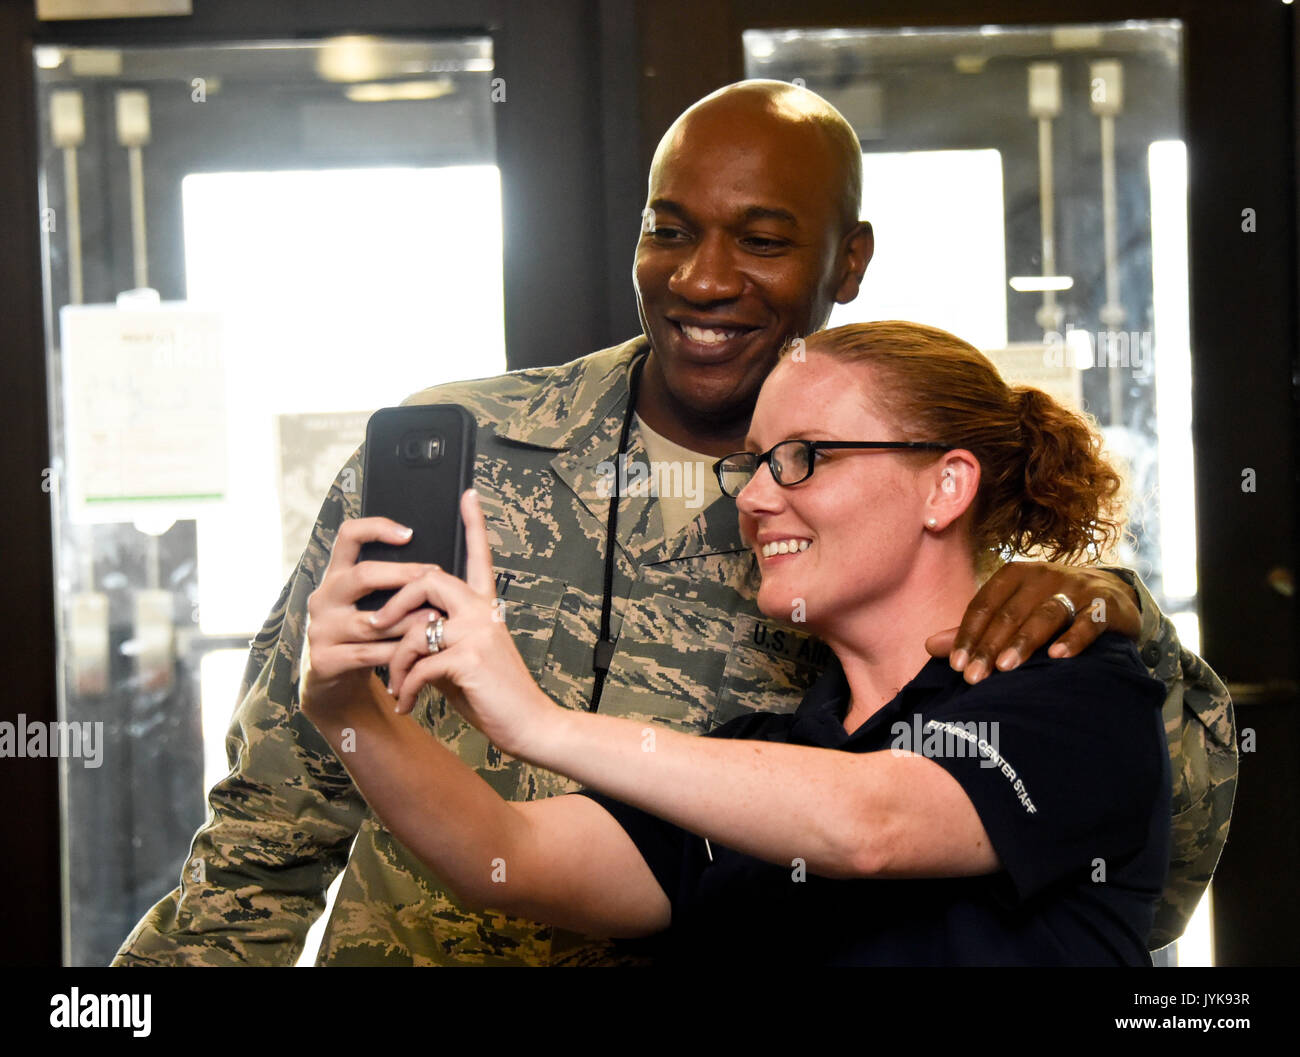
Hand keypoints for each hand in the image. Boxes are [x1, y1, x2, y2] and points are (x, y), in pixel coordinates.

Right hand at [299, 517, 438, 717]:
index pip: (347, 536)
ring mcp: (321, 630)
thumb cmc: (363, 635)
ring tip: (437, 617)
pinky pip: (368, 654)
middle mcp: (323, 597)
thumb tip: (437, 567)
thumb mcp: (368, 604)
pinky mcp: (325, 660)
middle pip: (362, 576)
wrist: (333, 681)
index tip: (410, 533)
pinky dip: (398, 652)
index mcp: (336, 576)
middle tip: (435, 577)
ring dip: (407, 619)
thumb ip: (389, 585)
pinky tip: (420, 650)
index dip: (376, 528)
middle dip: (403, 575)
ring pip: (372, 621)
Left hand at [376, 490, 558, 757]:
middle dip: (394, 603)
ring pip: (413, 631)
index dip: (474, 524)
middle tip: (376, 627)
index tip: (468, 494)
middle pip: (428, 580)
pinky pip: (418, 665)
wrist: (528, 724)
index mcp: (486, 607)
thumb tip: (404, 634)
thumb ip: (440, 637)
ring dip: (394, 663)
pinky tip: (407, 704)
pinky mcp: (469, 658)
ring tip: (395, 687)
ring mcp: (477, 632)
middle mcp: (483, 611)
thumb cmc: (494, 694)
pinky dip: (406, 687)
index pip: (479, 556)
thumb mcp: (464, 659)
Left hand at [924, 562, 1141, 683]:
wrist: (1111, 594)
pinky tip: (1058, 656)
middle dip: (989, 646)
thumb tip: (930, 646)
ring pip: (1045, 615)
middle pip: (1010, 613)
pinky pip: (1089, 620)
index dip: (968, 634)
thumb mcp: (1012, 611)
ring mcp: (1076, 587)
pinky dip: (1074, 638)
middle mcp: (1043, 575)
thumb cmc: (1049, 605)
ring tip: (1006, 668)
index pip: (984, 604)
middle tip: (973, 677)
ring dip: (1024, 641)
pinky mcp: (1105, 603)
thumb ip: (976, 629)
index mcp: (1015, 574)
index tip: (956, 665)